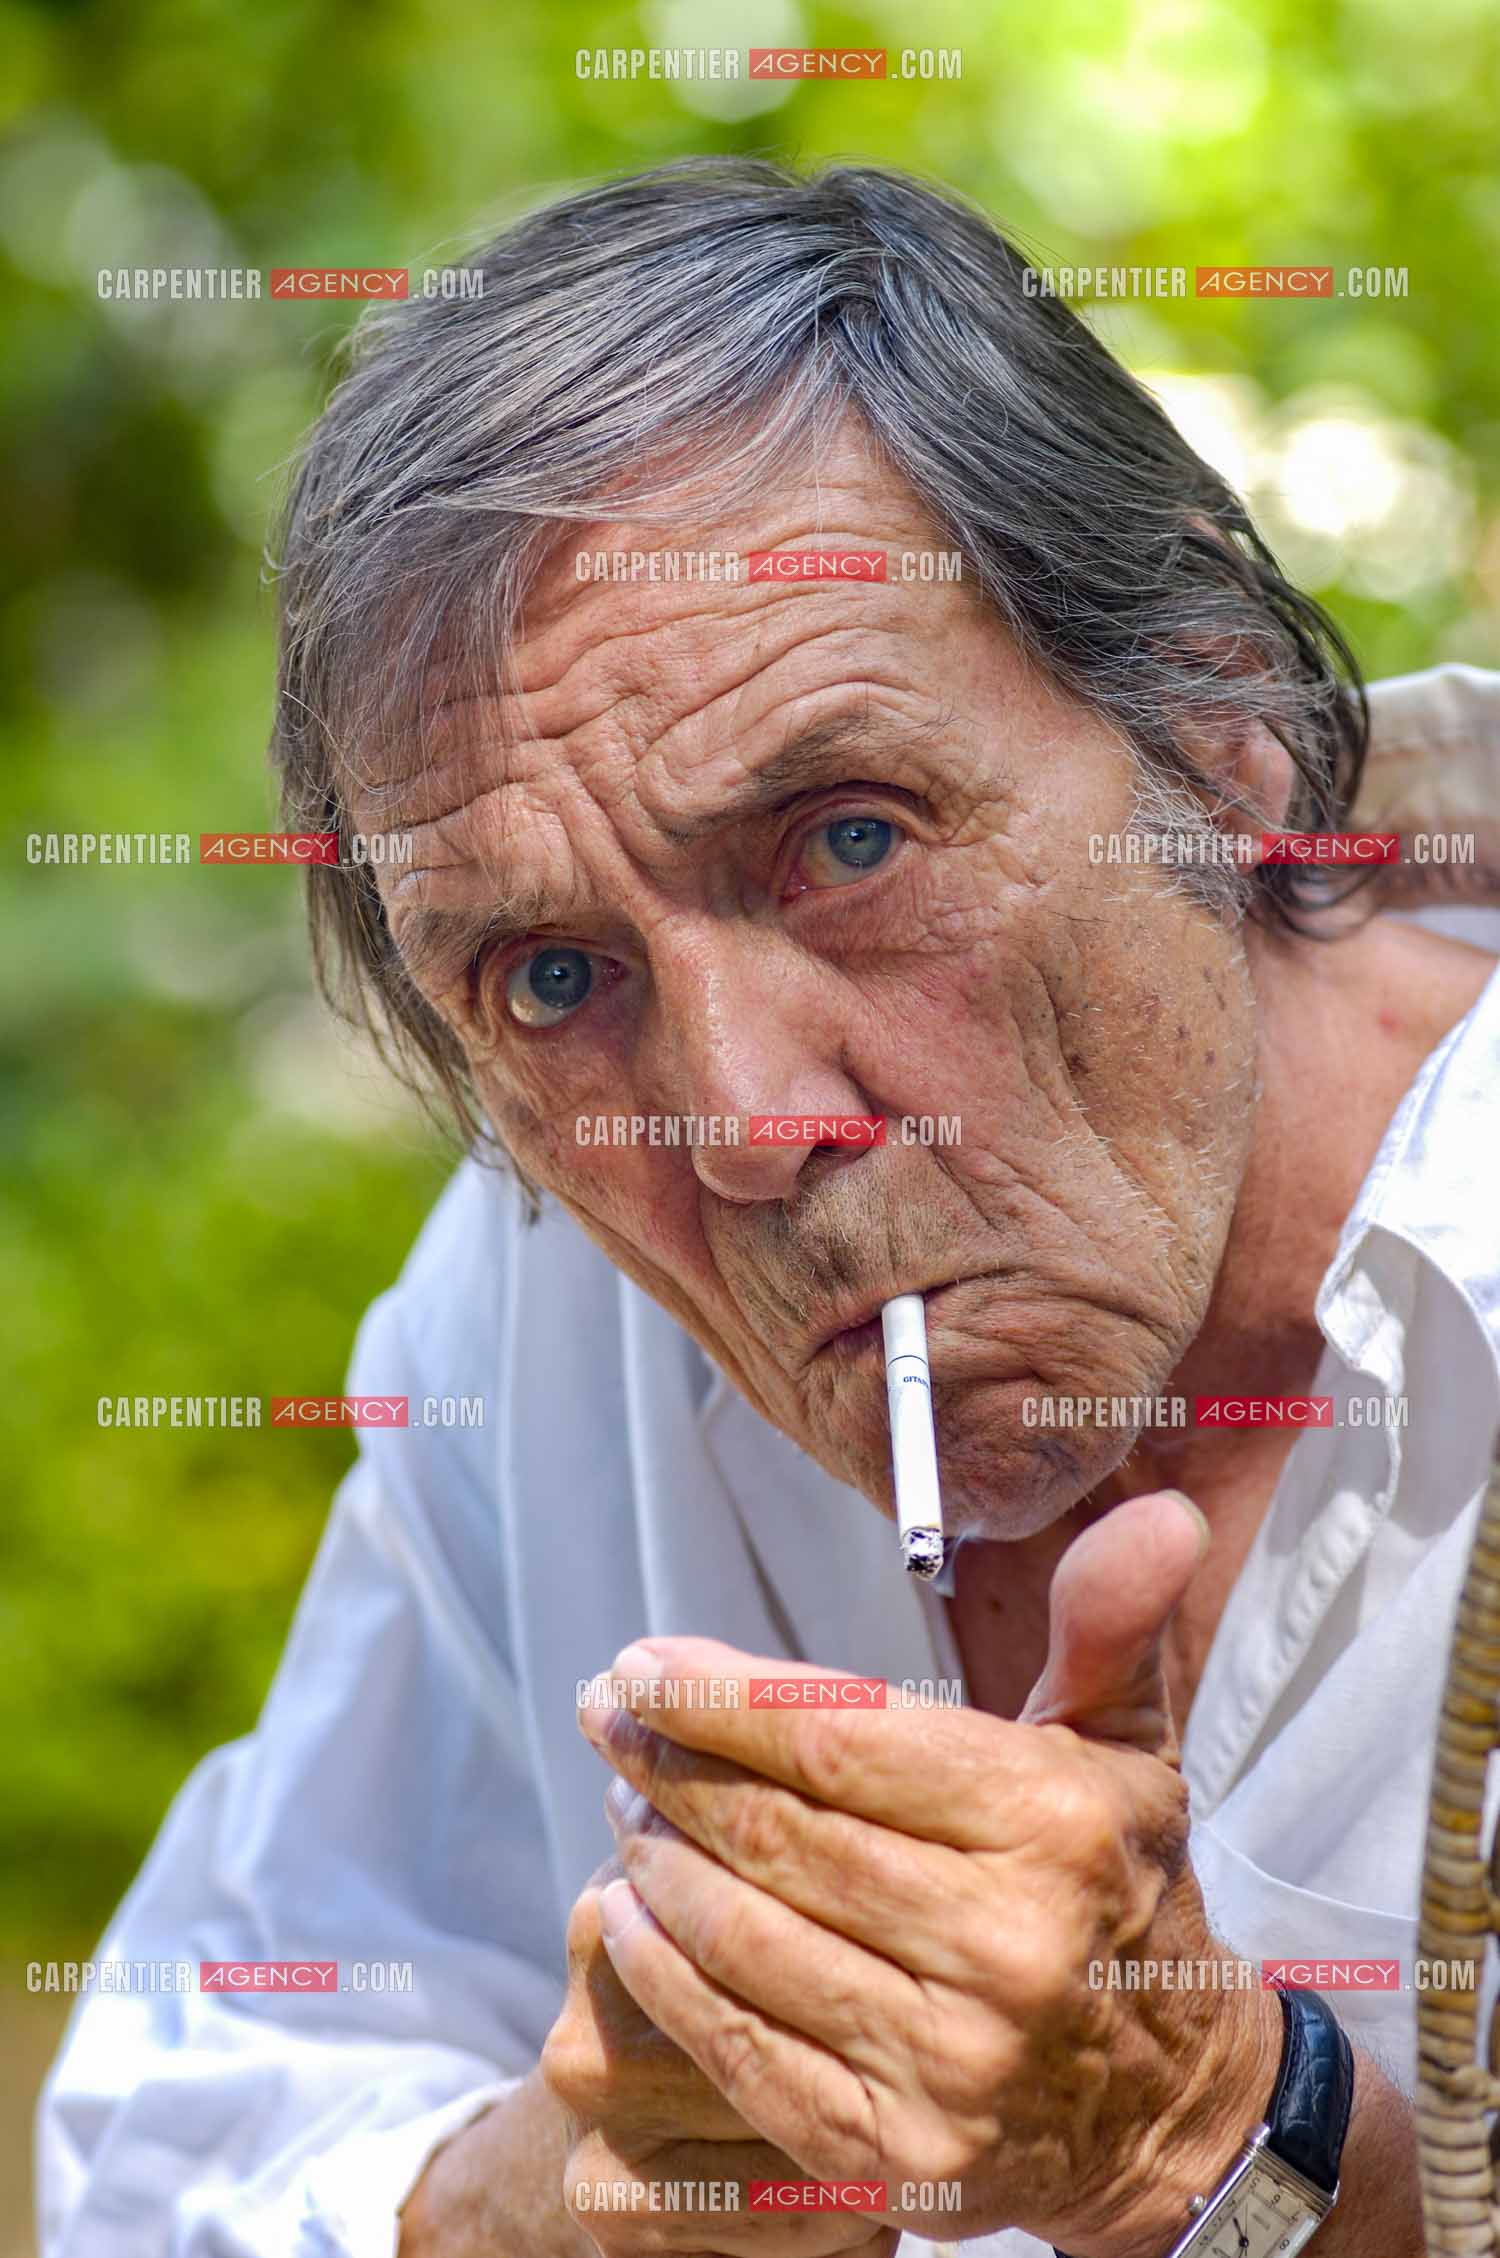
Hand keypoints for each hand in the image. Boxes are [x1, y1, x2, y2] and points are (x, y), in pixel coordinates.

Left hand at [578, 1491, 1283, 2257]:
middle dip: (667, 1765)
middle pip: (775, 1834)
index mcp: (1053, 1826)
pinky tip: (634, 1917)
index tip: (644, 1663)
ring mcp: (946, 2063)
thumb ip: (1107, 1628)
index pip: (840, 1740)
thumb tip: (1152, 1514)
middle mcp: (1003, 1946)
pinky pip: (739, 2048)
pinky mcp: (893, 2154)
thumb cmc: (1120, 1894)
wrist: (1171, 2110)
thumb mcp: (1125, 1751)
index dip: (720, 1697)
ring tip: (625, 1808)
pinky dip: (666, 1975)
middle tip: (610, 1721)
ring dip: (656, 1862)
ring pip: (742, 1937)